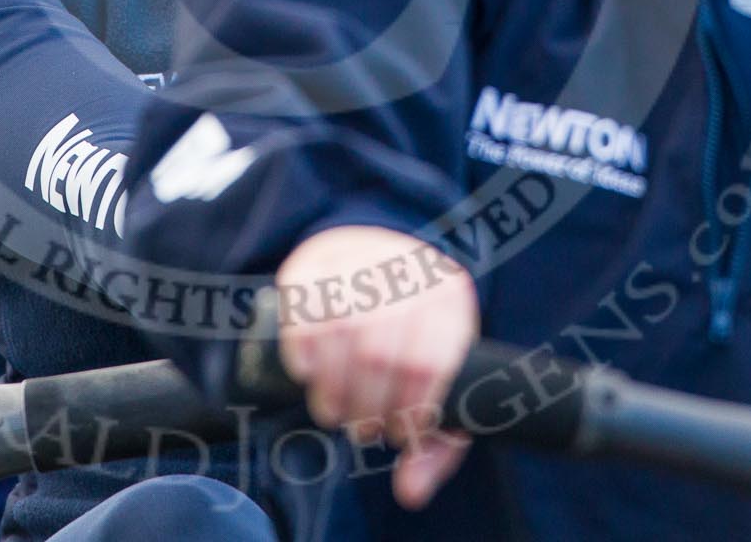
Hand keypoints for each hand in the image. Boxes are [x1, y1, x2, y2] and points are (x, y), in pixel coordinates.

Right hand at [274, 225, 478, 508]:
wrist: (381, 258)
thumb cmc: (415, 338)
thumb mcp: (442, 380)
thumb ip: (435, 442)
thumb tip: (410, 492)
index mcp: (450, 299)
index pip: (430, 361)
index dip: (410, 410)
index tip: (398, 435)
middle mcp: (408, 271)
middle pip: (380, 351)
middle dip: (366, 406)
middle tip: (360, 430)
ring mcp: (362, 258)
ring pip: (340, 328)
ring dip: (331, 386)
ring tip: (333, 413)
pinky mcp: (317, 258)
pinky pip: (304, 304)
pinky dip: (301, 347)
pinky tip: (306, 375)